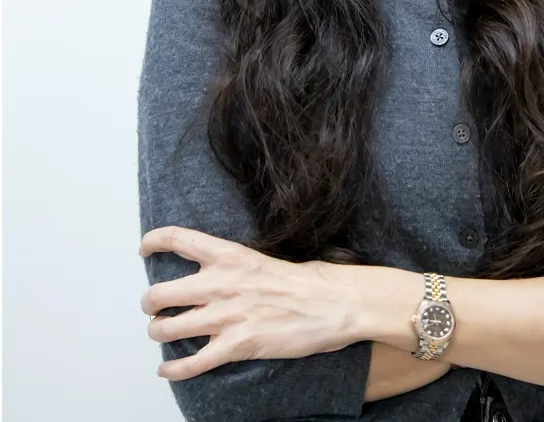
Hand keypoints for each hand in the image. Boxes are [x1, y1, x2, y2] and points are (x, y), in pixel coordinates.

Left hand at [139, 226, 358, 380]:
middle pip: (157, 294)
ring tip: (163, 333)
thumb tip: (216, 273)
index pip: (178, 239)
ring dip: (159, 333)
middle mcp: (220, 283)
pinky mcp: (236, 345)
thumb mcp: (264, 259)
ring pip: (165, 329)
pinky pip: (190, 363)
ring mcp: (226, 316)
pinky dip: (173, 370)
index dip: (153, 242)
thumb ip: (234, 265)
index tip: (145, 249)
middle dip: (150, 304)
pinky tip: (167, 370)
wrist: (333, 303)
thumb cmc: (307, 281)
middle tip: (155, 307)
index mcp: (230, 255)